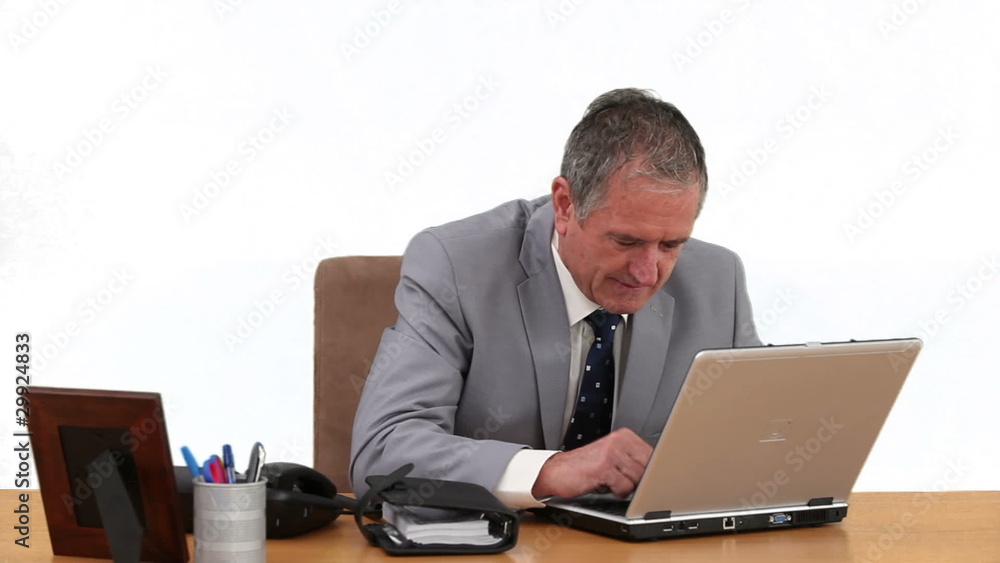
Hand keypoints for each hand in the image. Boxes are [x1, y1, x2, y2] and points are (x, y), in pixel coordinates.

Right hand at [531, 428, 652, 498]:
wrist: (557, 472)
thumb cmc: (586, 467)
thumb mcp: (613, 457)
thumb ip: (634, 460)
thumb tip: (658, 472)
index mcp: (624, 436)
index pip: (653, 454)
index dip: (652, 470)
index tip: (649, 477)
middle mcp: (619, 441)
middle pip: (648, 467)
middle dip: (639, 480)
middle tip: (622, 480)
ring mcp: (611, 453)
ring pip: (638, 479)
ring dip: (626, 486)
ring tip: (611, 481)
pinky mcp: (604, 468)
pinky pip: (624, 487)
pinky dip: (617, 492)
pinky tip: (604, 484)